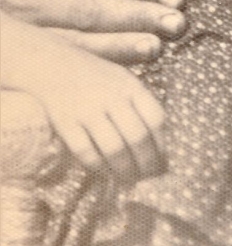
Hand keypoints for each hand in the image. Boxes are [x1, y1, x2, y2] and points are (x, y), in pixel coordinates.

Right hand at [1, 0, 185, 61]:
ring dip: (124, 46)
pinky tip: (133, 63)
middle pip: (91, 12)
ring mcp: (24, 32)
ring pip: (80, 43)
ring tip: (159, 46)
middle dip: (139, 17)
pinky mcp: (29, 56)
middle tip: (176, 22)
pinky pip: (71, 63)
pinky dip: (105, 63)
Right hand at [32, 39, 166, 182]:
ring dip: (124, 169)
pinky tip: (104, 172)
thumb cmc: (96, 76)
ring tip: (129, 179)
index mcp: (130, 86)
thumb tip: (160, 140)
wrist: (54, 66)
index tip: (163, 159)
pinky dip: (98, 166)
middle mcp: (111, 98)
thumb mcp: (124, 78)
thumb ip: (141, 103)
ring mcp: (88, 111)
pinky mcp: (66, 124)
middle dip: (146, 162)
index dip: (161, 143)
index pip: (155, 118)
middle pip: (137, 137)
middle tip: (148, 176)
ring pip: (113, 148)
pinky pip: (85, 152)